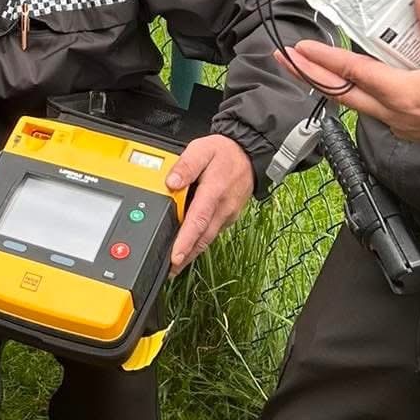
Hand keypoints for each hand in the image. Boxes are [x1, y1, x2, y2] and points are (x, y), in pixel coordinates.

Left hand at [167, 133, 255, 268]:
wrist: (250, 154)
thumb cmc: (225, 152)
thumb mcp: (202, 149)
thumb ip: (186, 165)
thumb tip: (171, 182)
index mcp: (214, 192)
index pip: (198, 221)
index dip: (186, 241)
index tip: (175, 257)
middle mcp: (223, 208)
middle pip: (203, 237)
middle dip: (186, 256)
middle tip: (169, 270)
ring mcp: (228, 214)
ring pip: (208, 237)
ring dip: (192, 252)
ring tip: (176, 264)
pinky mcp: (228, 216)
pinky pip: (212, 232)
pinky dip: (200, 241)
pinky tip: (189, 246)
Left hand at [280, 0, 419, 144]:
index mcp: (405, 94)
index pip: (353, 74)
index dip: (323, 59)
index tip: (299, 49)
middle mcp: (396, 113)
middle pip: (340, 94)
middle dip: (308, 75)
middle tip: (283, 58)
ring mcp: (401, 125)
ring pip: (355, 104)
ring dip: (329, 85)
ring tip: (310, 67)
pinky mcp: (410, 129)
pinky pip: (373, 110)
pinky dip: (355, 94)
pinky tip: (352, 82)